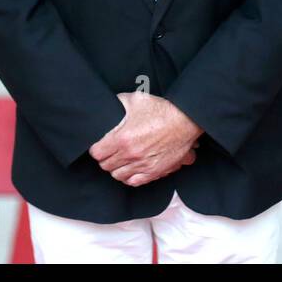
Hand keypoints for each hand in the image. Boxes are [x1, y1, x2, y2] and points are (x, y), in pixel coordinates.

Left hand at [88, 91, 202, 186]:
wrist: (185, 121)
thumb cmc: (162, 110)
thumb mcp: (135, 100)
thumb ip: (117, 103)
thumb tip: (107, 105)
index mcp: (122, 138)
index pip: (97, 153)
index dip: (96, 148)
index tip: (99, 145)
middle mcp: (130, 155)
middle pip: (106, 166)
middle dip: (105, 158)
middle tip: (109, 150)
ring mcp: (142, 165)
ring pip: (118, 175)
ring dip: (116, 168)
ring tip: (119, 159)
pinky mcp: (154, 171)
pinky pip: (134, 182)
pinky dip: (129, 177)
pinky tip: (130, 168)